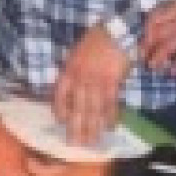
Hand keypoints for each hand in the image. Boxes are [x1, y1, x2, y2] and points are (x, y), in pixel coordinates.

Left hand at [51, 24, 130, 147]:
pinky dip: (110, 117)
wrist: (115, 32)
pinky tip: (109, 127)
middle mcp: (81, 79)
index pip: (61, 95)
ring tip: (92, 142)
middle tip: (75, 144)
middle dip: (76, 127)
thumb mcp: (76, 54)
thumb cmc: (95, 41)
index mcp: (69, 70)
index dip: (60, 109)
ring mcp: (97, 82)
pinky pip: (110, 104)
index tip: (61, 121)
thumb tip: (72, 92)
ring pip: (93, 110)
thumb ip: (73, 72)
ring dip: (93, 128)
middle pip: (77, 108)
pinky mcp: (113, 83)